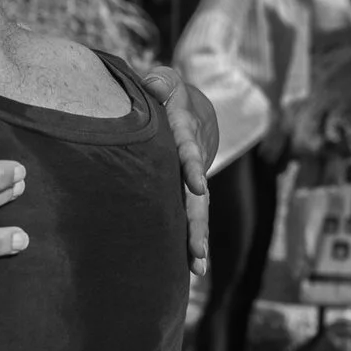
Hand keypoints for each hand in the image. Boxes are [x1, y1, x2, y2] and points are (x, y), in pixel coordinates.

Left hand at [137, 64, 215, 275]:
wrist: (192, 107)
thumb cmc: (168, 92)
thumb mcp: (166, 81)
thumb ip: (160, 82)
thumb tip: (152, 84)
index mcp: (185, 132)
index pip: (188, 149)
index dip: (191, 164)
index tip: (196, 184)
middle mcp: (194, 160)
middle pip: (198, 193)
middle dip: (197, 220)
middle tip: (196, 247)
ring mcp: (193, 179)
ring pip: (198, 211)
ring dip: (197, 238)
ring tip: (197, 266)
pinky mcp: (188, 193)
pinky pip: (192, 217)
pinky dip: (192, 240)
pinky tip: (193, 268)